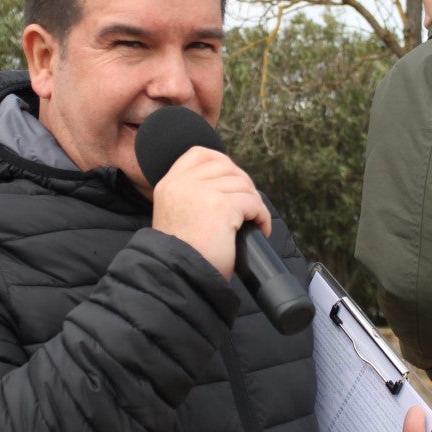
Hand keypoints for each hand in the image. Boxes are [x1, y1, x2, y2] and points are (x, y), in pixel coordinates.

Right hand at [151, 146, 270, 277]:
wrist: (179, 277)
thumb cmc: (182, 257)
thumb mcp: (176, 216)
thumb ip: (190, 197)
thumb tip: (227, 185)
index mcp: (169, 184)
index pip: (199, 154)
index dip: (222, 163)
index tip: (232, 182)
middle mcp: (183, 184)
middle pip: (225, 165)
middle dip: (242, 183)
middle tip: (247, 206)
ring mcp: (202, 192)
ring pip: (242, 184)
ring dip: (253, 202)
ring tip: (253, 220)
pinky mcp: (222, 206)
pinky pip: (253, 202)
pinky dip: (262, 215)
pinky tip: (260, 228)